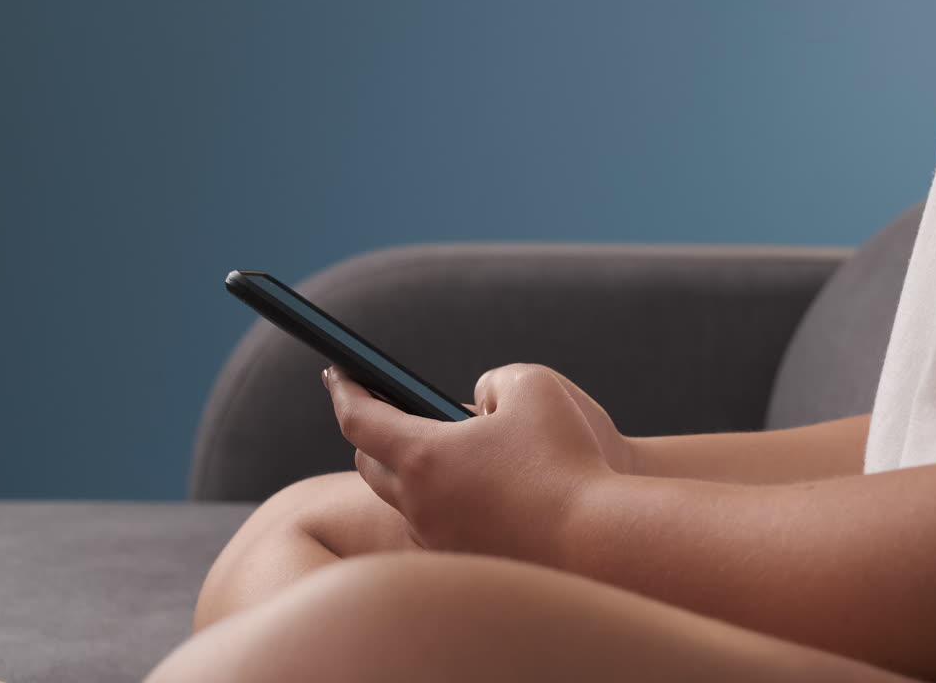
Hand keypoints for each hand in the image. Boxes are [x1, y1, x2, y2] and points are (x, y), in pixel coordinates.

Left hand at [324, 363, 618, 562]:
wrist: (600, 541)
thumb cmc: (569, 457)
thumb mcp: (534, 387)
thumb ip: (494, 381)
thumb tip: (477, 405)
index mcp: (424, 456)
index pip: (359, 419)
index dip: (345, 389)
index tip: (336, 372)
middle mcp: (419, 505)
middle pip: (369, 465)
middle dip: (372, 433)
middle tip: (388, 410)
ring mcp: (438, 541)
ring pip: (404, 501)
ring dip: (412, 472)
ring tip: (441, 449)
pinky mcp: (465, 564)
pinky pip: (437, 528)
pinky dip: (444, 504)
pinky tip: (474, 492)